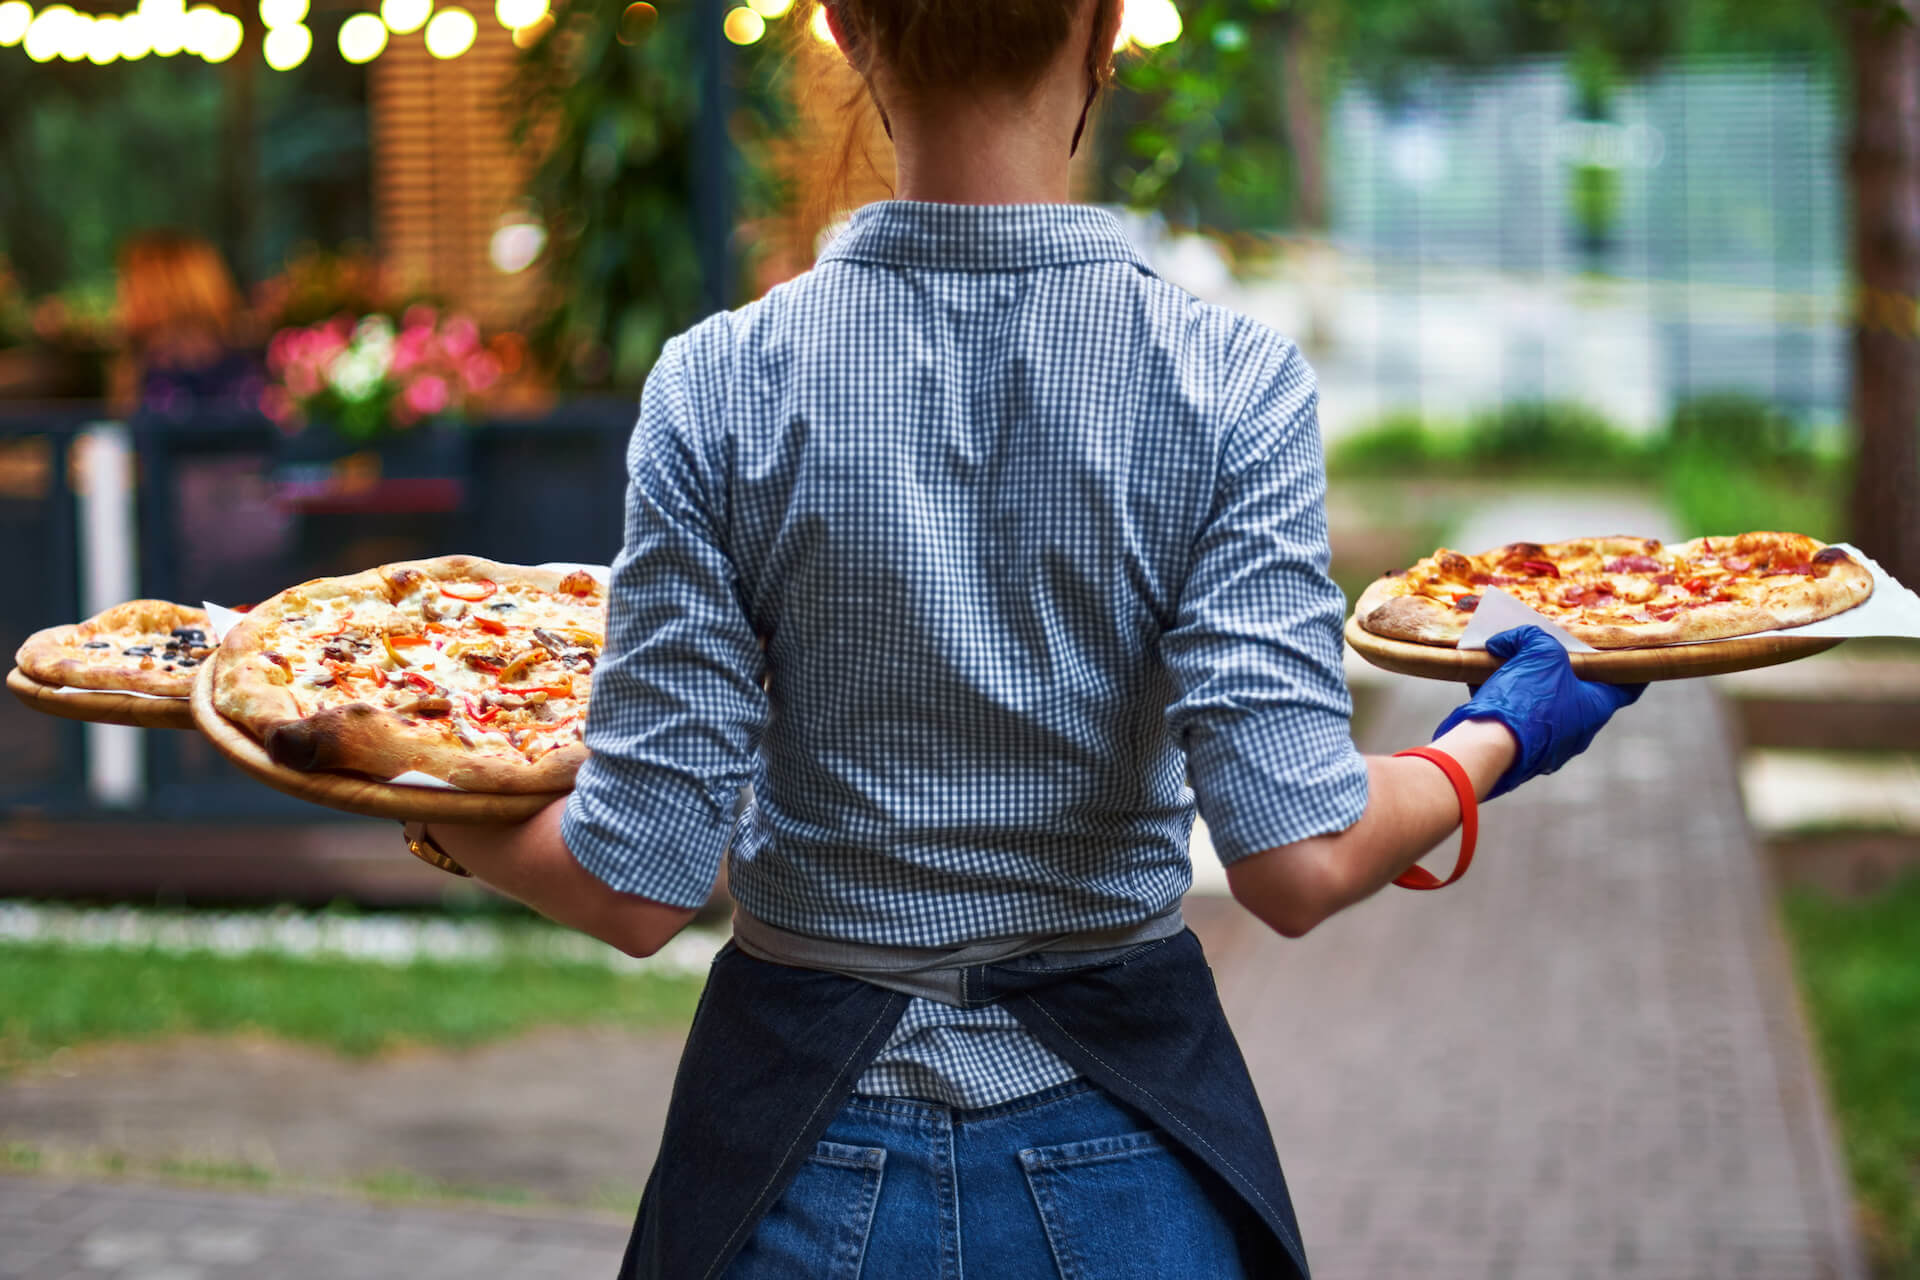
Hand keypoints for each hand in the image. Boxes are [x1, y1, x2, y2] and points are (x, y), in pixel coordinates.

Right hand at [1434, 626, 1644, 798]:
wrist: (1487, 748)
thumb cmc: (1528, 699)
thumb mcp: (1539, 653)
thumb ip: (1530, 638)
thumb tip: (1505, 641)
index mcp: (1596, 708)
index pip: (1628, 685)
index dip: (1630, 666)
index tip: (1631, 653)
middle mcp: (1578, 731)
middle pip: (1578, 692)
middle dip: (1563, 670)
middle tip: (1550, 648)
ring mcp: (1549, 745)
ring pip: (1543, 706)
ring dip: (1528, 684)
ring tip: (1505, 661)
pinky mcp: (1519, 752)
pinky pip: (1517, 719)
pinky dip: (1505, 701)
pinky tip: (1483, 683)